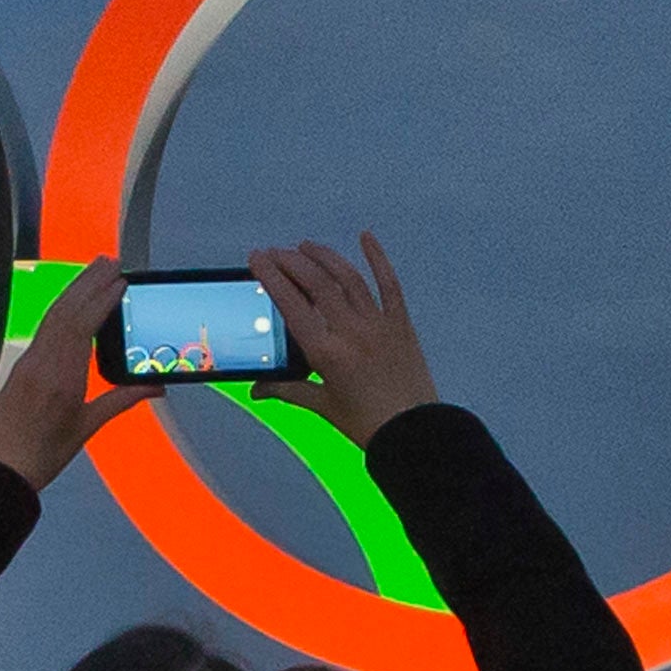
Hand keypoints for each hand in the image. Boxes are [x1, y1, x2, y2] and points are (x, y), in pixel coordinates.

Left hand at [0, 262, 164, 492]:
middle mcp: (42, 362)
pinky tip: (72, 299)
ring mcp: (28, 361)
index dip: (102, 300)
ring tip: (95, 269)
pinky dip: (61, 307)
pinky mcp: (21, 365)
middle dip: (89, 282)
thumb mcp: (87, 427)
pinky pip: (44, 327)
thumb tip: (156, 386)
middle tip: (111, 260)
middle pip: (67, 311)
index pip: (83, 326)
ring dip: (74, 289)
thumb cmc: (43, 454)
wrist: (0, 468)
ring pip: (53, 315)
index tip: (120, 281)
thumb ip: (121, 400)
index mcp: (61, 378)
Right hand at [247, 235, 437, 446]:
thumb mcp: (322, 405)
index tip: (258, 259)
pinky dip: (378, 259)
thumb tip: (257, 390)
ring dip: (324, 257)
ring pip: (348, 278)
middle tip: (274, 252)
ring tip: (305, 246)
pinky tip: (366, 237)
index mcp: (327, 353)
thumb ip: (287, 390)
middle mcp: (351, 332)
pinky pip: (389, 285)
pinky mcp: (400, 324)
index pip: (292, 305)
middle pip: (317, 283)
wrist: (414, 433)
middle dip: (292, 262)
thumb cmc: (367, 423)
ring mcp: (378, 324)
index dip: (272, 277)